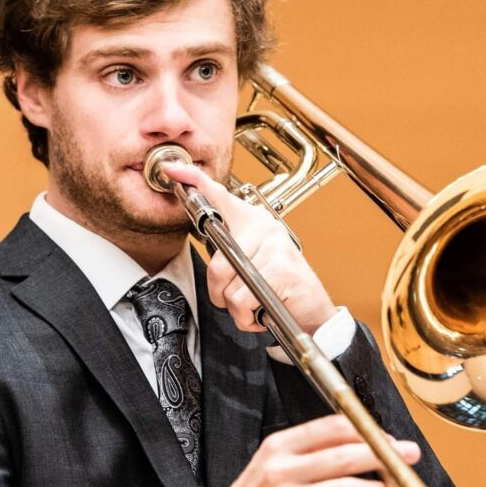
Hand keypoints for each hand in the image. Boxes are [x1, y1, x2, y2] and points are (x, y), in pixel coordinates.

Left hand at [161, 161, 335, 336]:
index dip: (194, 180)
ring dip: (236, 308)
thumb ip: (229, 251)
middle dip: (220, 292)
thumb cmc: (280, 288)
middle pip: (217, 264)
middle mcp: (265, 227)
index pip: (220, 196)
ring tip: (254, 305)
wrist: (313, 311)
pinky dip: (246, 317)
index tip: (172, 169)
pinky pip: (242, 300)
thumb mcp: (252, 263)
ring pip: (228, 287)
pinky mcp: (282, 270)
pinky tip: (261, 313)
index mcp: (254, 221)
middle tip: (238, 299)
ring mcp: (276, 247)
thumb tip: (205, 244)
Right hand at [201, 414, 421, 486]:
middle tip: (409, 460)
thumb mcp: (275, 464)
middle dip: (384, 457)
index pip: (332, 428)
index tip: (392, 441)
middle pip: (343, 457)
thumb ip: (314, 453)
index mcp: (280, 446)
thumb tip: (369, 446)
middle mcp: (280, 470)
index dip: (368, 433)